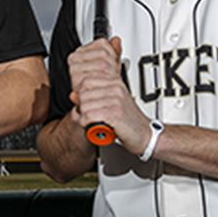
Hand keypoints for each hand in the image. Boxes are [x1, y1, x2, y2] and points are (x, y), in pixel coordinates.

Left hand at [68, 38, 148, 153]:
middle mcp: (115, 89)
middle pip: (83, 93)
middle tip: (89, 116)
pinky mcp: (115, 113)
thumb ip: (90, 98)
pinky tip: (92, 126)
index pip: (85, 81)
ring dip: (84, 117)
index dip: (81, 94)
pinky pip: (89, 116)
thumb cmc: (127, 120)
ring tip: (92, 121)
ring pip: (84, 105)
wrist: (145, 134)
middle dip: (81, 107)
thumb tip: (72, 95)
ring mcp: (116, 100)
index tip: (85, 104)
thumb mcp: (108, 105)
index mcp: (114, 82)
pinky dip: (87, 123)